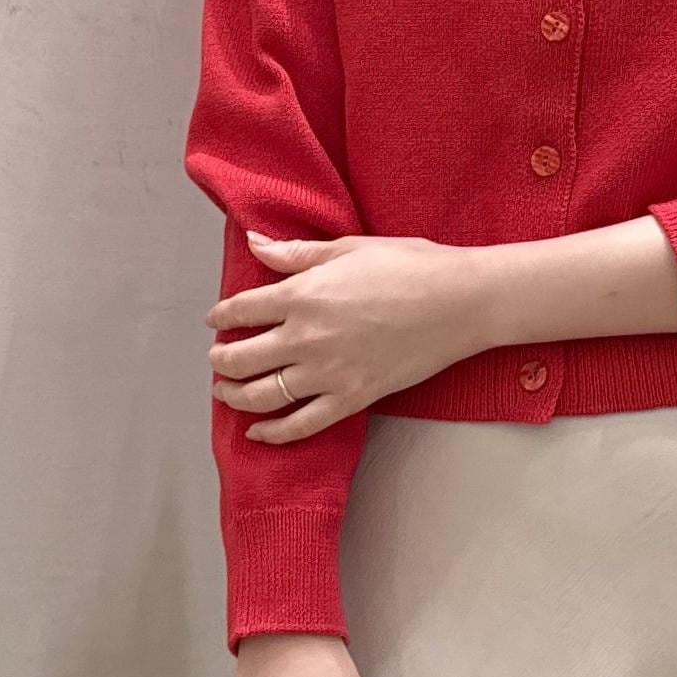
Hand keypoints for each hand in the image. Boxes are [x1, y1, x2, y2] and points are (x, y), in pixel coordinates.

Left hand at [205, 233, 490, 443]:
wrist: (459, 302)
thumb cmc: (410, 266)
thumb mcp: (349, 248)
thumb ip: (297, 253)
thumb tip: (256, 243)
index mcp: (301, 294)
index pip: (241, 310)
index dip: (222, 317)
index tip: (217, 320)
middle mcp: (305, 337)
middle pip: (240, 358)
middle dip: (221, 360)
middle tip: (218, 359)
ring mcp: (327, 372)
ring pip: (261, 395)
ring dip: (235, 396)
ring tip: (226, 391)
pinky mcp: (352, 397)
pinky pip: (301, 424)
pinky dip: (273, 433)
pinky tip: (258, 432)